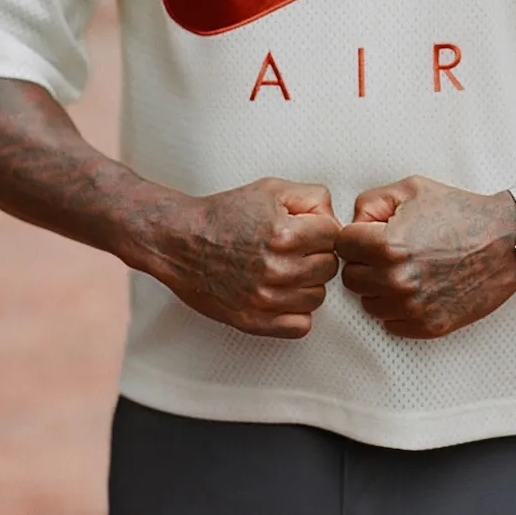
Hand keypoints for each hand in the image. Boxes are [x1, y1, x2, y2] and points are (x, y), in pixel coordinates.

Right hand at [147, 178, 339, 338]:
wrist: (181, 241)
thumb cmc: (225, 215)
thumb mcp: (272, 189)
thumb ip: (312, 198)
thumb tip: (333, 219)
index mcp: (284, 234)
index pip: (334, 236)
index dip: (321, 229)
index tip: (307, 230)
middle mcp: (276, 268)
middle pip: (329, 268)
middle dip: (315, 255)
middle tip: (294, 249)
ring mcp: (265, 298)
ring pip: (317, 296)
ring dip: (306, 284)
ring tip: (284, 270)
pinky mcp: (254, 321)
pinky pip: (301, 325)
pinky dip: (296, 312)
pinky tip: (281, 294)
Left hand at [335, 175, 515, 338]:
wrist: (507, 240)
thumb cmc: (461, 212)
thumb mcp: (412, 189)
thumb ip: (371, 202)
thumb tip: (354, 224)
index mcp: (388, 245)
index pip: (342, 246)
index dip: (356, 236)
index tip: (371, 234)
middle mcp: (397, 280)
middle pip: (351, 278)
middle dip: (364, 262)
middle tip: (388, 251)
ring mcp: (413, 307)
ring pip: (368, 303)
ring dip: (379, 288)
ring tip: (405, 269)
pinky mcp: (429, 325)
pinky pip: (391, 324)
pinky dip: (398, 308)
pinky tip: (417, 287)